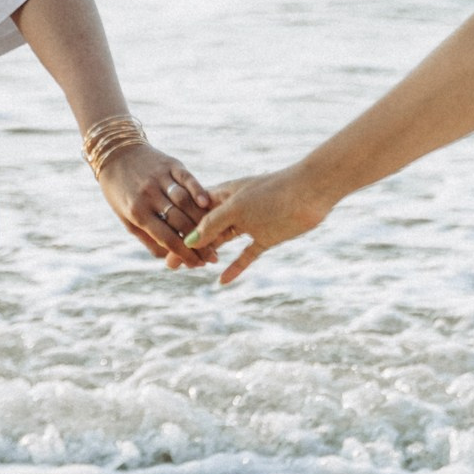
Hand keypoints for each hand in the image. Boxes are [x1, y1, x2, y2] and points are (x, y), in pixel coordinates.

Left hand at [97, 142, 215, 268]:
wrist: (116, 152)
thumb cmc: (120, 191)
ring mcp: (160, 178)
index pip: (166, 238)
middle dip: (199, 242)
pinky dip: (199, 191)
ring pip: (186, 202)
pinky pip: (187, 178)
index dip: (185, 254)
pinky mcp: (171, 164)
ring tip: (218, 235)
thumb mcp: (126, 218)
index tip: (199, 265)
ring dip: (203, 221)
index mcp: (138, 212)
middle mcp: (149, 195)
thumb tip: (169, 260)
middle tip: (213, 256)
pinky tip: (209, 204)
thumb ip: (148, 238)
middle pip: (179, 222)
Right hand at [184, 166, 336, 284]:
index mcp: (223, 195)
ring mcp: (250, 223)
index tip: (162, 245)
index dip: (178, 229)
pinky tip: (222, 281)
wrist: (311, 191)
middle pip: (206, 230)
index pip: (194, 213)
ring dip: (207, 256)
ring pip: (223, 242)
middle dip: (187, 246)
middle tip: (169, 265)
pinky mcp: (267, 236)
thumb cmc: (272, 193)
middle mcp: (234, 209)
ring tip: (189, 270)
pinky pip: (246, 255)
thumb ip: (213, 224)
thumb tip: (189, 241)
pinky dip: (235, 267)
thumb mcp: (237, 208)